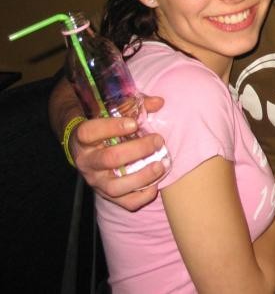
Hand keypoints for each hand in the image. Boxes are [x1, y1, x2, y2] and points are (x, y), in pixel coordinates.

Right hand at [71, 95, 168, 210]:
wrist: (88, 150)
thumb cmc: (105, 129)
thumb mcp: (112, 115)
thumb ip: (134, 106)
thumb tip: (159, 102)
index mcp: (83, 139)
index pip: (89, 132)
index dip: (112, 127)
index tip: (135, 123)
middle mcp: (87, 162)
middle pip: (109, 159)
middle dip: (138, 150)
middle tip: (158, 140)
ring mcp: (96, 181)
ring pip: (115, 186)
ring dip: (142, 176)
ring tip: (161, 165)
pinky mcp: (107, 196)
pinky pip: (124, 203)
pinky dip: (142, 197)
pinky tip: (155, 185)